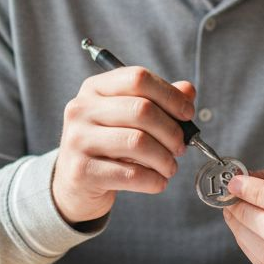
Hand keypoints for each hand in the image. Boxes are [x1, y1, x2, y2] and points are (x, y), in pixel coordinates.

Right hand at [53, 66, 196, 224]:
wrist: (76, 185)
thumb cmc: (109, 147)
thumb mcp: (130, 119)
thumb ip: (159, 102)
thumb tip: (187, 91)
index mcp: (95, 88)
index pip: (138, 78)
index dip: (170, 95)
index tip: (187, 114)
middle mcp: (81, 109)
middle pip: (142, 110)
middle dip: (171, 131)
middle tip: (180, 147)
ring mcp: (77, 140)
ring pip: (138, 142)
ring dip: (165, 159)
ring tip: (169, 167)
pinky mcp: (81, 171)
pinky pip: (130, 174)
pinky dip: (153, 180)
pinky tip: (157, 182)